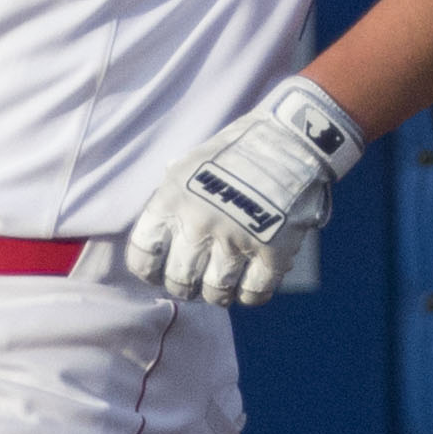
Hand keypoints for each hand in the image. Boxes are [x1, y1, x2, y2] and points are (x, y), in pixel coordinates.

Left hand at [125, 79, 364, 304]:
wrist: (289, 139)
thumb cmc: (236, 152)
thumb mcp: (189, 166)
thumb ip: (171, 202)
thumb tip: (160, 238)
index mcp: (172, 200)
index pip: (143, 255)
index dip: (150, 270)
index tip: (159, 270)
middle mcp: (199, 222)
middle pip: (179, 281)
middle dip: (184, 286)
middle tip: (194, 280)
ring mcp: (237, 239)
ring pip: (216, 293)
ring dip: (218, 293)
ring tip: (223, 284)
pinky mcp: (272, 251)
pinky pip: (255, 292)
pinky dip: (251, 294)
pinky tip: (251, 283)